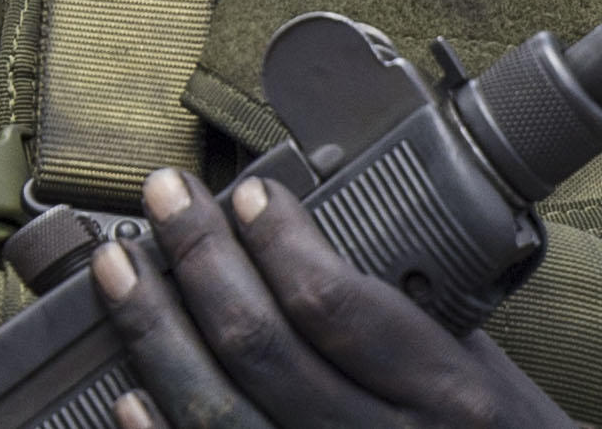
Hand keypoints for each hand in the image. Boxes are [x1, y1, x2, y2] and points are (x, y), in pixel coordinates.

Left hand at [91, 169, 574, 428]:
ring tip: (120, 271)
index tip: (250, 194)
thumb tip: (301, 234)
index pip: (337, 306)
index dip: (278, 244)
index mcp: (446, 394)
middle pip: (262, 348)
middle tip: (164, 195)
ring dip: (158, 332)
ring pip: (220, 413)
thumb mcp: (481, 367)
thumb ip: (403, 311)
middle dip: (199, 258)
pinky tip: (127, 391)